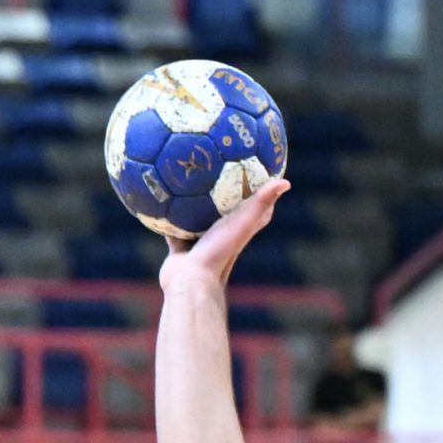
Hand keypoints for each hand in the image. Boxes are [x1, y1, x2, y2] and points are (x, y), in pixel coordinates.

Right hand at [158, 176, 288, 289]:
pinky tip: (156, 193)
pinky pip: (171, 224)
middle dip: (222, 187)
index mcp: (239, 228)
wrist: (190, 282)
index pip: (255, 205)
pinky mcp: (180, 245)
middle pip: (224, 207)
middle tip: (214, 160)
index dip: (257, 186)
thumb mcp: (242, 223)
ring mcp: (200, 240)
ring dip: (192, 198)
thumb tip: (286, 182)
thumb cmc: (219, 253)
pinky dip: (165, 212)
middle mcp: (221, 233)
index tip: (254, 163)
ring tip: (184, 173)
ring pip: (196, 214)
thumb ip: (260, 203)